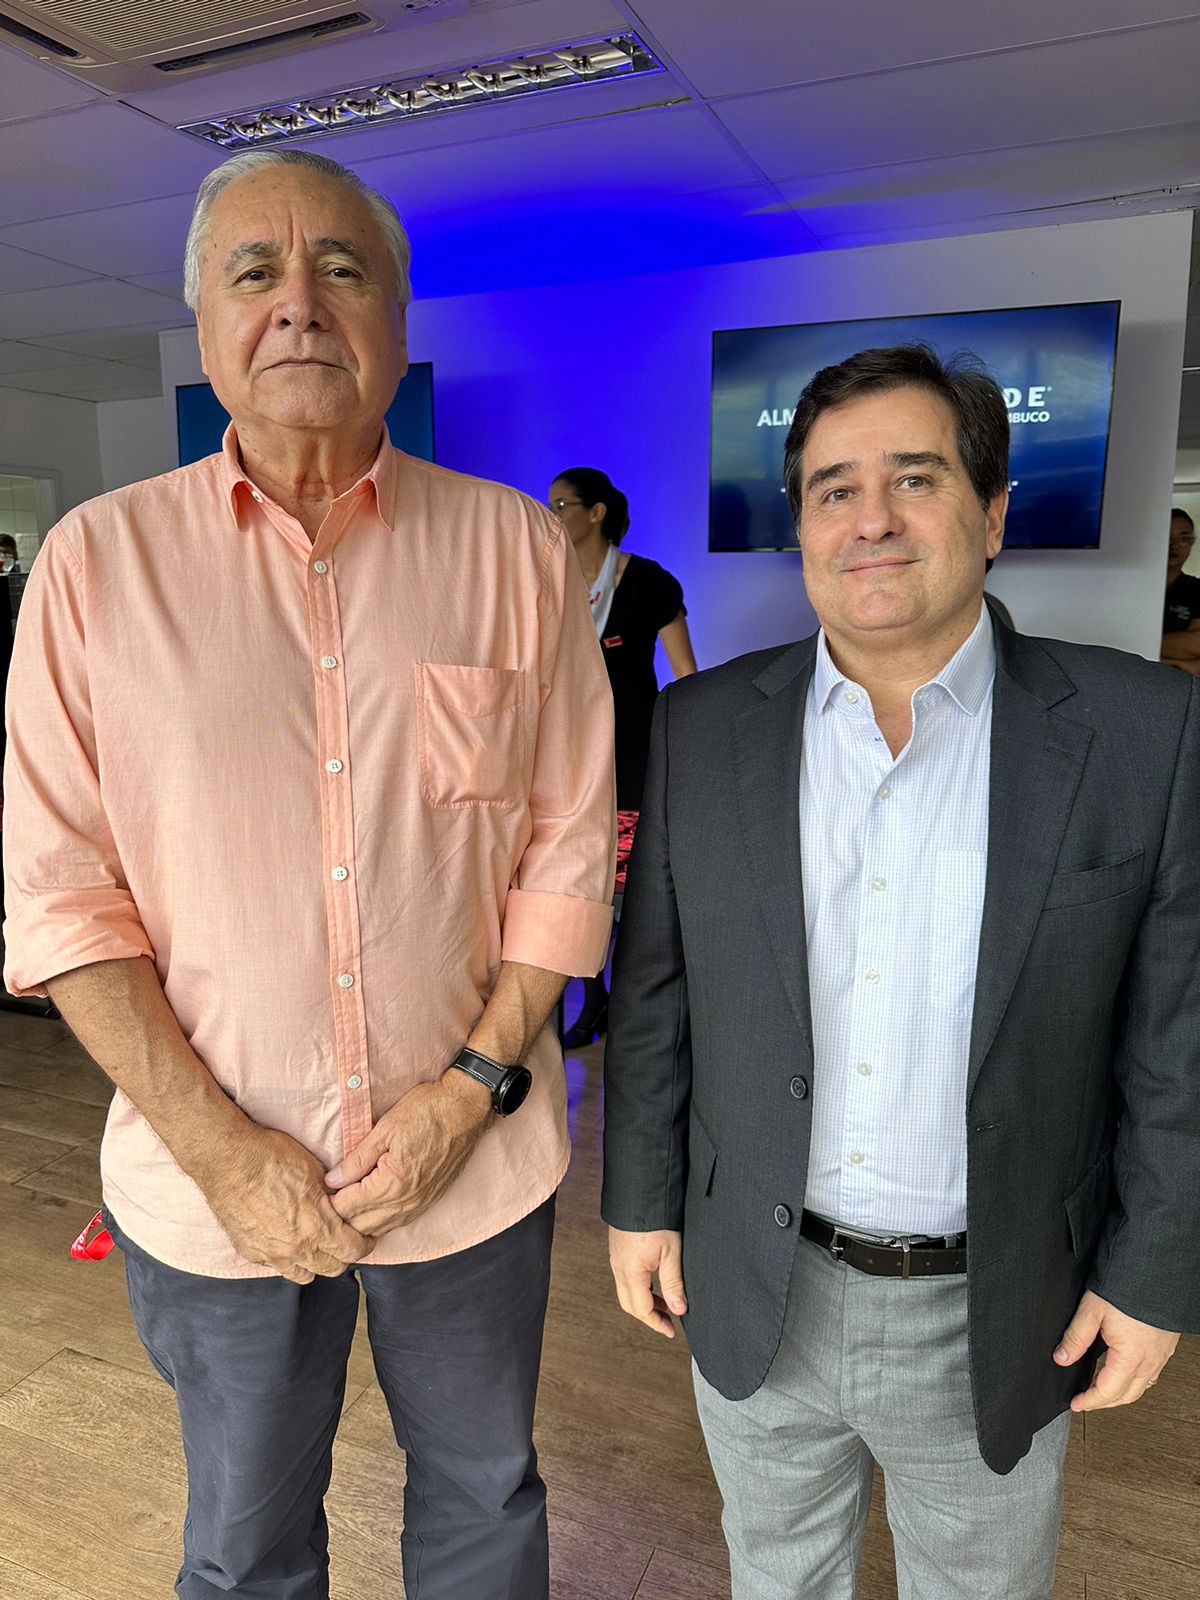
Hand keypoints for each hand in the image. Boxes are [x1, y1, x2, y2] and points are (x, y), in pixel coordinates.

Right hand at [203, 1124, 370, 1283]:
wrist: (229, 1161)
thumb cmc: (272, 1158)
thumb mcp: (315, 1170)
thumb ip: (332, 1196)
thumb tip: (345, 1204)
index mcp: (317, 1227)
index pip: (353, 1251)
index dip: (364, 1244)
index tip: (366, 1238)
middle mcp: (296, 1248)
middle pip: (332, 1268)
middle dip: (344, 1256)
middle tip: (346, 1241)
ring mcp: (271, 1254)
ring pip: (305, 1274)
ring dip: (316, 1262)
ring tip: (318, 1245)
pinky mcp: (251, 1252)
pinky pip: (277, 1266)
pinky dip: (288, 1259)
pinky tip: (289, 1241)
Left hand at [325, 1071, 492, 1235]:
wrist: (465, 1110)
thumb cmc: (426, 1111)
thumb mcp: (384, 1129)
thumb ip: (356, 1160)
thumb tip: (332, 1180)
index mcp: (392, 1184)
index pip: (347, 1208)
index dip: (329, 1200)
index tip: (320, 1188)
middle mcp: (407, 1202)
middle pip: (361, 1226)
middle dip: (342, 1215)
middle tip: (331, 1195)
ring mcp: (420, 1204)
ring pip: (380, 1229)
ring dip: (362, 1220)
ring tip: (349, 1200)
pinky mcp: (430, 1201)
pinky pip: (399, 1223)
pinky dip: (382, 1219)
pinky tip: (374, 1203)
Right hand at [608, 1227, 686, 1337]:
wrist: (639, 1191)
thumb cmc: (656, 1217)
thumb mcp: (671, 1253)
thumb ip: (674, 1283)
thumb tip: (679, 1309)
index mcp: (630, 1272)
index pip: (641, 1309)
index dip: (657, 1322)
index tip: (671, 1331)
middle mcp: (618, 1267)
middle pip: (630, 1304)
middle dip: (649, 1316)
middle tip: (668, 1321)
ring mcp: (616, 1258)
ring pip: (626, 1290)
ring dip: (644, 1301)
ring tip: (665, 1302)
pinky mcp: (618, 1249)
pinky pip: (625, 1277)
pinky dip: (639, 1287)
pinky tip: (653, 1282)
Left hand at [1054, 1289, 1178, 1409]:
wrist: (1155, 1268)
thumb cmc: (1127, 1285)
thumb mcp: (1092, 1309)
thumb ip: (1076, 1337)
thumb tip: (1062, 1358)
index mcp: (1130, 1356)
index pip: (1108, 1392)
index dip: (1090, 1401)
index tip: (1076, 1403)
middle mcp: (1150, 1359)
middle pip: (1127, 1395)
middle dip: (1105, 1402)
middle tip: (1087, 1400)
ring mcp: (1162, 1353)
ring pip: (1143, 1386)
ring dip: (1123, 1392)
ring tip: (1104, 1389)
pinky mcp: (1167, 1344)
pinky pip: (1153, 1372)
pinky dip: (1137, 1378)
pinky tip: (1126, 1370)